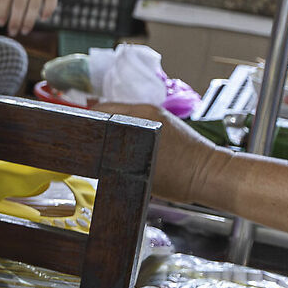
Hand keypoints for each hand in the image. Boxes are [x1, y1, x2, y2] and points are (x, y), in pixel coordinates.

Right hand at [96, 102, 232, 207]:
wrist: (211, 176)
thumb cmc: (180, 176)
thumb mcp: (137, 170)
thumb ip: (113, 158)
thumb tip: (96, 154)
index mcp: (141, 116)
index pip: (101, 110)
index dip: (86, 121)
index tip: (77, 132)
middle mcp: (149, 111)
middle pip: (112, 111)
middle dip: (98, 124)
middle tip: (86, 140)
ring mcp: (159, 116)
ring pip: (125, 117)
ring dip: (113, 127)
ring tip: (104, 144)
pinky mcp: (167, 125)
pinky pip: (139, 123)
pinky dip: (128, 131)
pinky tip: (126, 147)